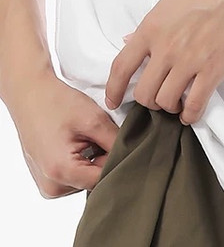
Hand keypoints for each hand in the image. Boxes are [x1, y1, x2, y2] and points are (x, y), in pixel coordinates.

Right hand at [8, 71, 119, 197]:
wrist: (31, 95)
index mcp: (61, 172)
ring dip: (94, 160)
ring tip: (87, 137)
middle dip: (105, 159)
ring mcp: (47, 185)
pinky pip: (75, 176)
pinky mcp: (47, 178)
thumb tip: (133, 156)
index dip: (117, 161)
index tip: (125, 145)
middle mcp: (51, 187)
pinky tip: (79, 142)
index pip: (103, 180)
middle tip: (102, 135)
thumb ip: (115, 143)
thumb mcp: (94, 120)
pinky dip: (83, 160)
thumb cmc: (57, 104)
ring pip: (86, 179)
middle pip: (94, 182)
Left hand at [104, 0, 223, 125]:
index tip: (114, 101)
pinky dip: (191, 114)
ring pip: (166, 101)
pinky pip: (195, 104)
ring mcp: (189, 60)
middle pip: (144, 92)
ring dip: (170, 106)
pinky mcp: (214, 69)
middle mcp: (166, 48)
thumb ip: (152, 21)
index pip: (121, 67)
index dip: (114, 90)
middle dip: (149, 101)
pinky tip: (192, 112)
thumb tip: (132, 40)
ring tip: (179, 102)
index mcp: (152, 27)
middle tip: (160, 98)